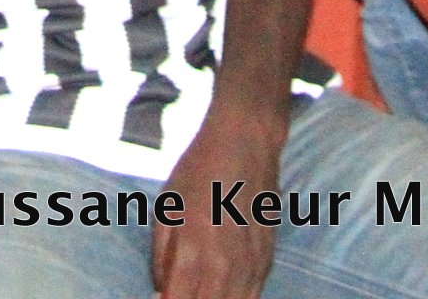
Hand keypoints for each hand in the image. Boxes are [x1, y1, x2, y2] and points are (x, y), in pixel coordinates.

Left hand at [153, 103, 283, 298]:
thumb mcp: (166, 208)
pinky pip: (252, 296)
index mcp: (192, 252)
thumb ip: (160, 255)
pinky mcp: (267, 260)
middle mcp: (223, 266)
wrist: (246, 144)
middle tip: (183, 291)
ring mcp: (250, 265)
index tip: (162, 298)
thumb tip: (159, 289)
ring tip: (201, 291)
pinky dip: (237, 298)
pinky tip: (224, 289)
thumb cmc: (199, 171)